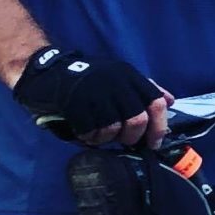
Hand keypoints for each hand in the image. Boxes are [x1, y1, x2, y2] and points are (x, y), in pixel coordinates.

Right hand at [11, 45, 168, 147]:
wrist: (45, 72)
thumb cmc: (85, 80)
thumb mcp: (117, 78)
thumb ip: (143, 89)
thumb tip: (170, 101)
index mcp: (128, 75)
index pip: (156, 103)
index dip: (159, 127)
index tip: (153, 143)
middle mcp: (115, 81)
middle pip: (137, 121)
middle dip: (131, 138)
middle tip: (121, 141)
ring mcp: (94, 91)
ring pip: (114, 129)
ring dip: (106, 139)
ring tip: (99, 134)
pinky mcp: (75, 102)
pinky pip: (91, 132)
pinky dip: (89, 138)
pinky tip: (85, 133)